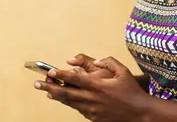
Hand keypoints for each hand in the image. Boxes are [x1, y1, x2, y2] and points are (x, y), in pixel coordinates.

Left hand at [35, 57, 150, 121]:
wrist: (139, 114)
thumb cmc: (131, 91)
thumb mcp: (122, 71)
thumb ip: (107, 62)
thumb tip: (94, 60)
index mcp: (98, 85)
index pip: (73, 79)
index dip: (59, 75)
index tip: (49, 71)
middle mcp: (92, 98)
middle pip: (65, 93)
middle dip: (49, 87)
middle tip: (37, 83)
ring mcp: (91, 110)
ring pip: (68, 102)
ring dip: (56, 96)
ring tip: (46, 91)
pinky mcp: (93, 118)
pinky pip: (77, 109)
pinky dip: (69, 103)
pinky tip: (64, 99)